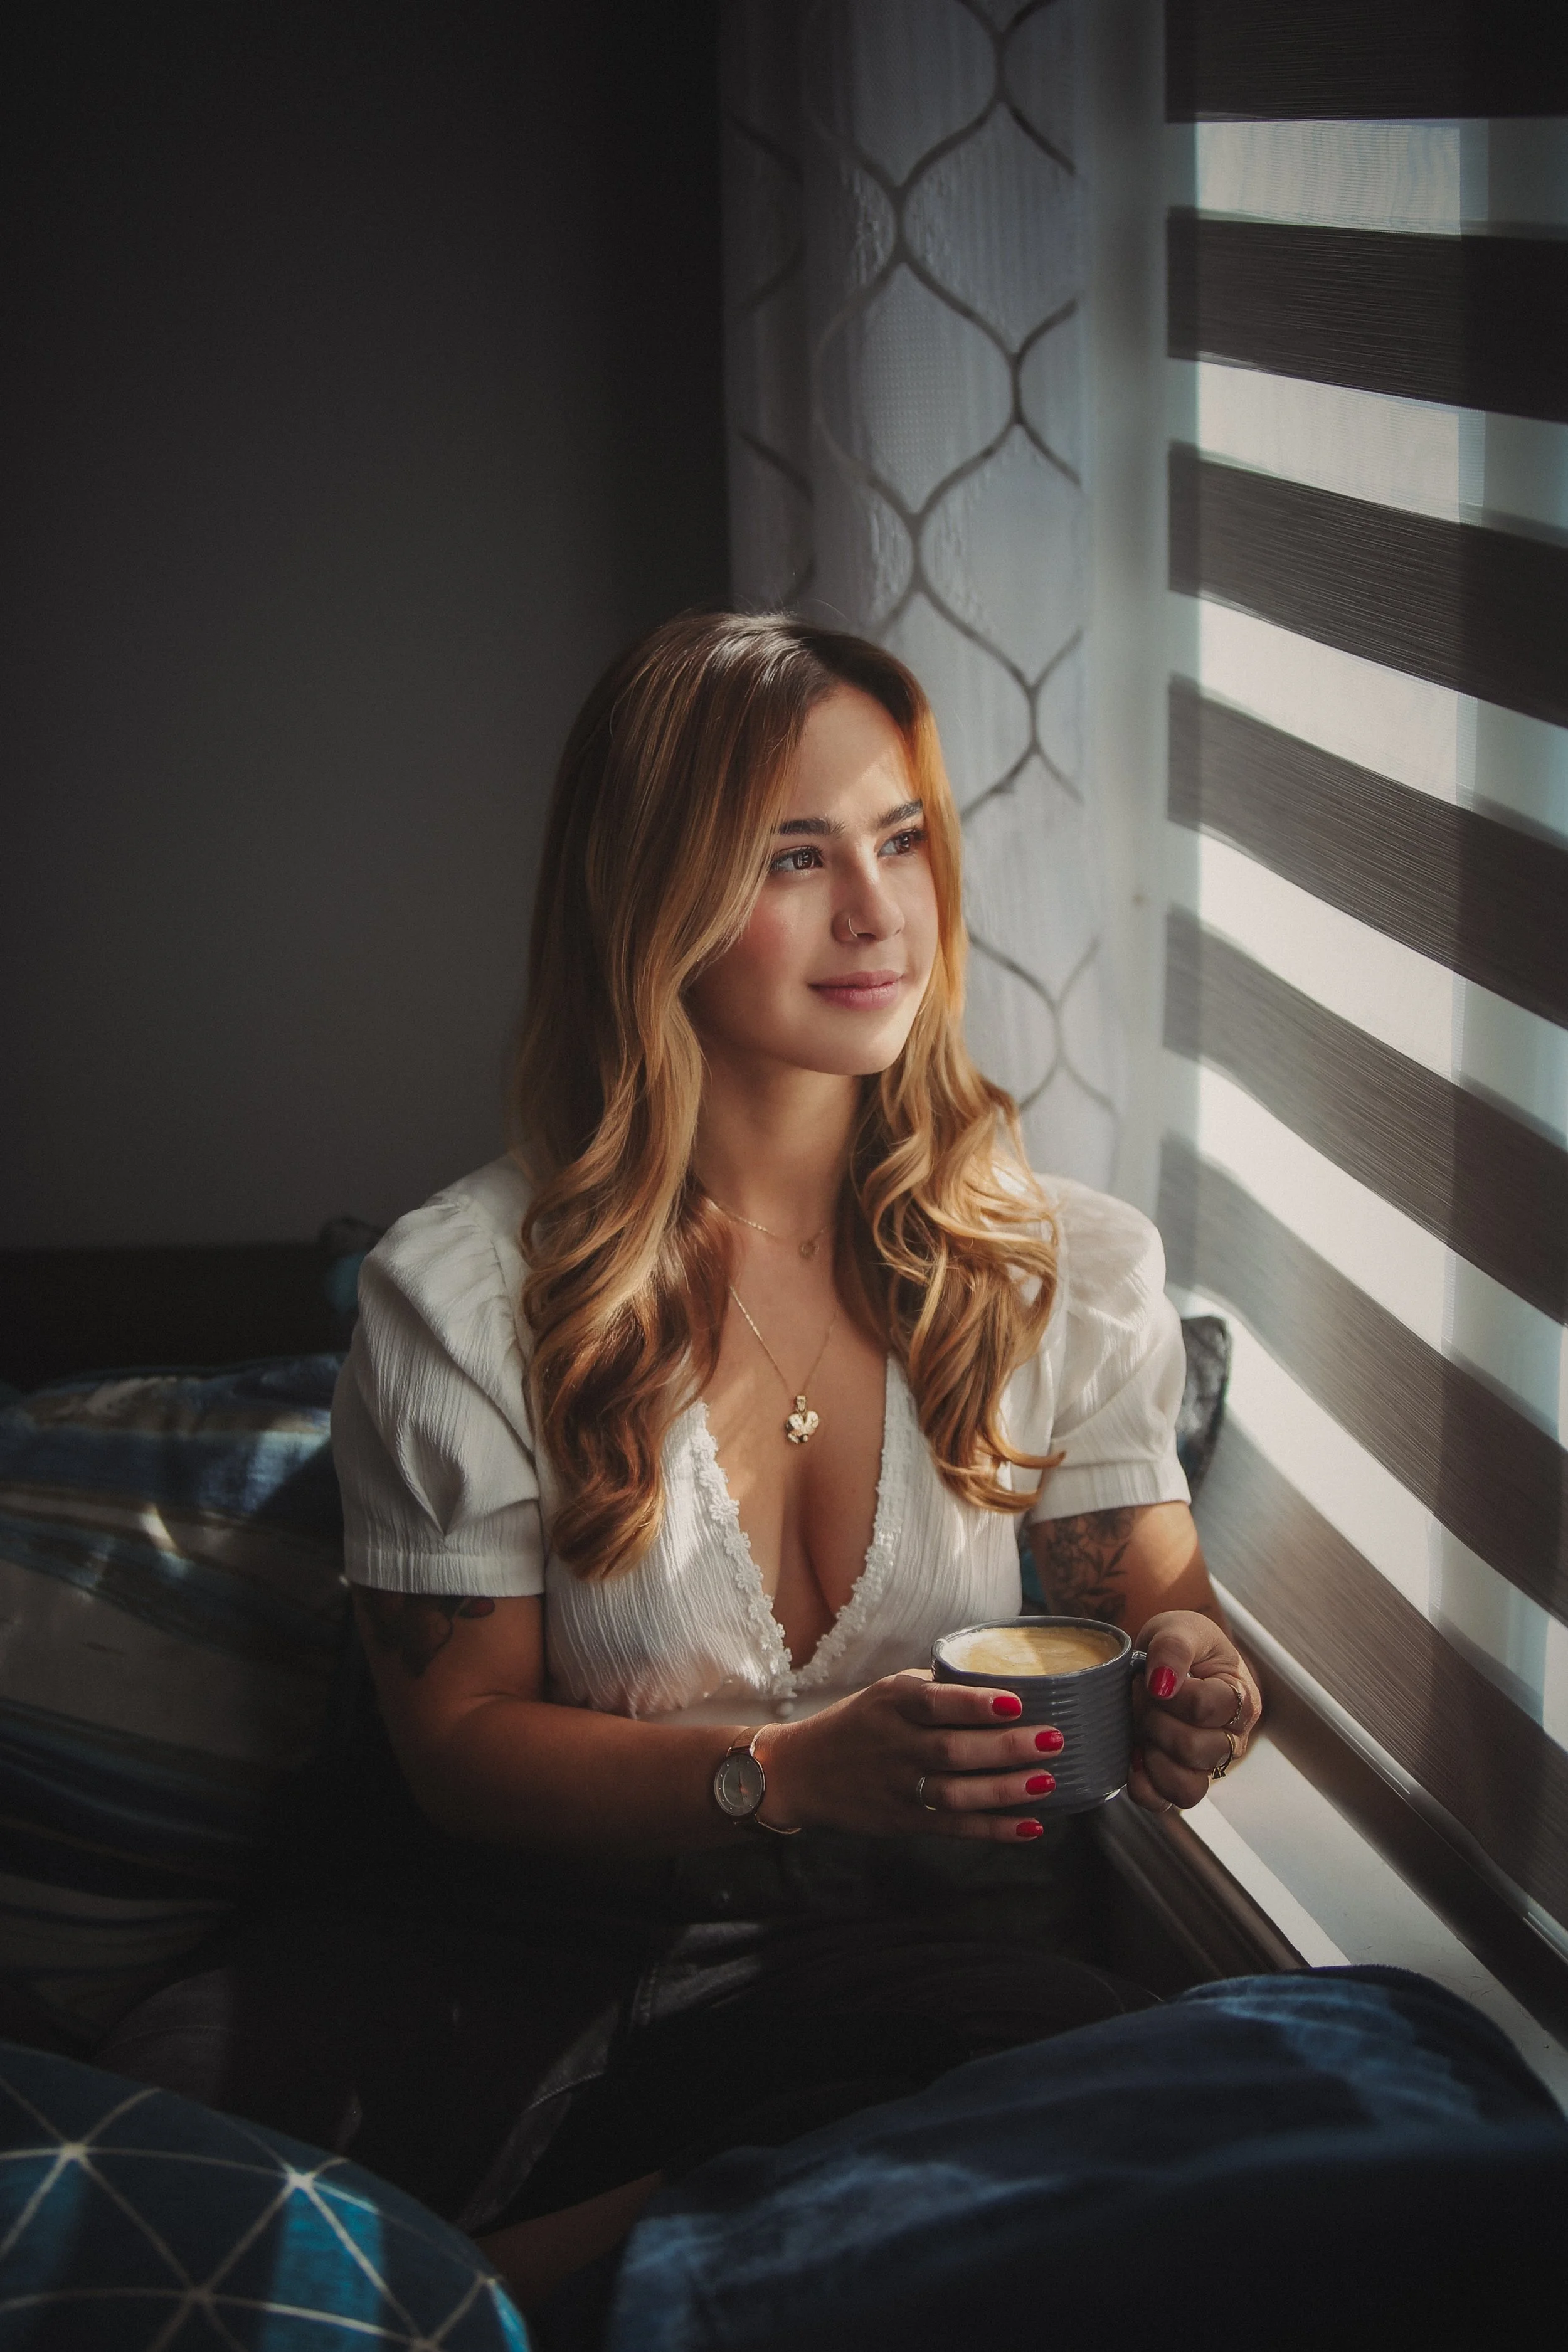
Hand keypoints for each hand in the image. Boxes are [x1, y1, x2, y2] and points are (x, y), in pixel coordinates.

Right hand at [753, 1671, 1064, 1841]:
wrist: (802, 1771)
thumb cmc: (858, 1723)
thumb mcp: (886, 1691)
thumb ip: (936, 1688)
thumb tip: (1001, 1681)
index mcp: (891, 1703)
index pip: (935, 1702)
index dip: (975, 1705)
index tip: (1016, 1703)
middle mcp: (894, 1745)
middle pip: (953, 1750)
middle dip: (1006, 1748)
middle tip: (1053, 1740)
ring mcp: (898, 1787)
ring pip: (957, 1793)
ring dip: (1006, 1791)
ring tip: (1048, 1781)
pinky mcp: (903, 1821)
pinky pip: (954, 1828)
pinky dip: (994, 1829)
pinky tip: (1031, 1826)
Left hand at [1127, 1610, 1259, 1811]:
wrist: (1160, 1663)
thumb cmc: (1180, 1644)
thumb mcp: (1178, 1628)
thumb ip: (1174, 1647)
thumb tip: (1163, 1683)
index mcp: (1241, 1698)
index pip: (1210, 1708)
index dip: (1174, 1695)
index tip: (1156, 1678)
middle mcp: (1231, 1739)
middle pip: (1199, 1751)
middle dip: (1160, 1723)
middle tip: (1147, 1702)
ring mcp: (1206, 1766)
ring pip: (1189, 1789)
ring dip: (1155, 1759)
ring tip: (1144, 1730)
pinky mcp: (1177, 1781)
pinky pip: (1163, 1803)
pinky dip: (1143, 1786)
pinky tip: (1134, 1756)